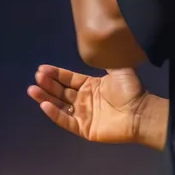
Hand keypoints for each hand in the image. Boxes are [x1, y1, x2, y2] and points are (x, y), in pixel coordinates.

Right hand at [28, 64, 160, 146]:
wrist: (141, 112)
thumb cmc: (132, 92)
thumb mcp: (119, 70)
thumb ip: (107, 60)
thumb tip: (98, 46)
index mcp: (90, 86)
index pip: (68, 79)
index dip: (55, 74)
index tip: (42, 69)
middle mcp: (84, 99)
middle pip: (60, 91)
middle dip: (47, 84)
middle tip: (37, 77)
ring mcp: (83, 115)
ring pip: (59, 105)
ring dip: (45, 97)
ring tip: (33, 90)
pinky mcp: (83, 128)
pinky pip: (66, 121)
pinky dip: (55, 114)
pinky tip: (45, 105)